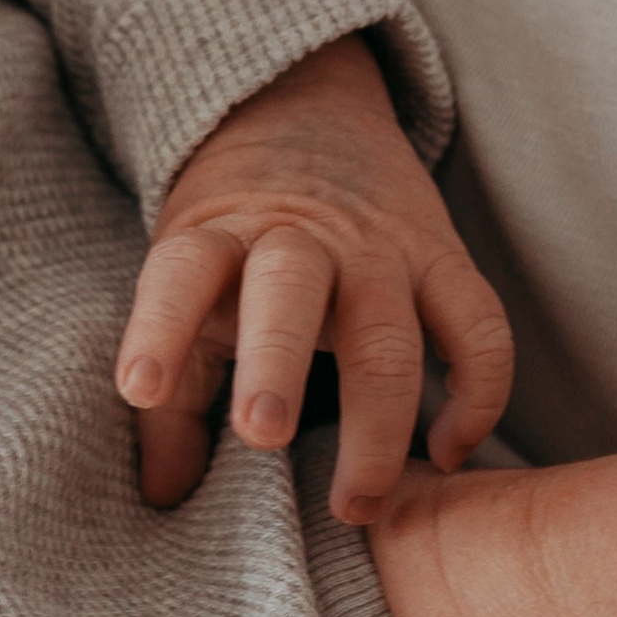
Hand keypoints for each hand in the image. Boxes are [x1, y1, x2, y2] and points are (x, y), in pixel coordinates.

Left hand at [114, 35, 513, 526]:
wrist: (304, 112)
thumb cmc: (238, 240)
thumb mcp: (189, 288)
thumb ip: (174, 394)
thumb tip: (161, 500)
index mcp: (220, 237)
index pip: (181, 271)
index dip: (157, 325)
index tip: (138, 388)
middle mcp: (298, 238)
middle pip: (289, 288)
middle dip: (275, 361)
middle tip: (262, 434)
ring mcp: (379, 246)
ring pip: (387, 327)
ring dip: (377, 418)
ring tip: (356, 504)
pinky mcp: (443, 257)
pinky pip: (478, 325)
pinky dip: (476, 394)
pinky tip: (448, 454)